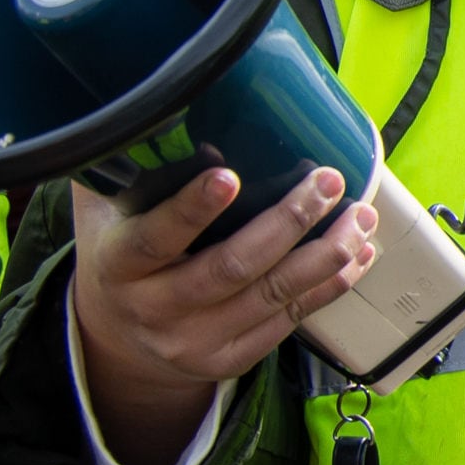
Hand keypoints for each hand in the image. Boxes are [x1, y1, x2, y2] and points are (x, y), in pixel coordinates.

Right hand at [73, 167, 376, 464]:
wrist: (116, 339)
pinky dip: (331, 285)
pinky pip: (291, 320)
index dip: (193, 209)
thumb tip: (160, 106)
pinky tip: (359, 253)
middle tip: (327, 180)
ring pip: (274, 296)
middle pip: (232, 267)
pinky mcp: (231, 358)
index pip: (155, 238)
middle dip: (288, 221)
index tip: (229, 176)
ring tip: (360, 215)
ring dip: (327, 253)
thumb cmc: (120, 254)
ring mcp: (195, 341)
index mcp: (118, 266)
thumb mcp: (104, 213)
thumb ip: (126, 171)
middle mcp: (156, 309)